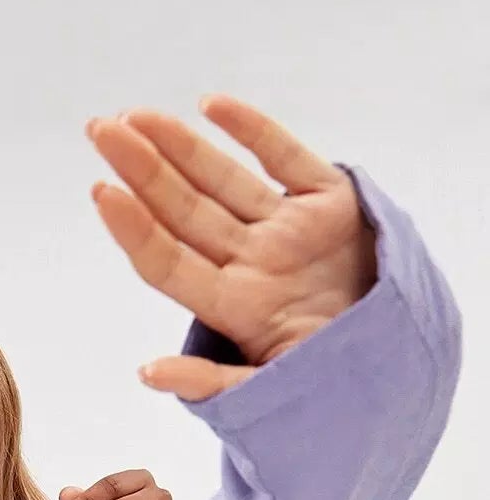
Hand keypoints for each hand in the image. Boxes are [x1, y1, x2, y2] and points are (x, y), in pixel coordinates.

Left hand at [86, 95, 378, 399]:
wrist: (400, 365)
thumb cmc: (329, 384)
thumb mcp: (271, 393)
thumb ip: (211, 385)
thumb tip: (148, 373)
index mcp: (234, 307)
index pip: (170, 263)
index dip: (135, 230)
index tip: (102, 194)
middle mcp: (253, 263)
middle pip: (186, 212)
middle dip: (142, 171)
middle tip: (100, 132)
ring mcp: (288, 231)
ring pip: (224, 180)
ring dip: (180, 147)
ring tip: (133, 117)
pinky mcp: (330, 203)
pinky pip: (284, 158)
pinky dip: (252, 130)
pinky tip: (211, 106)